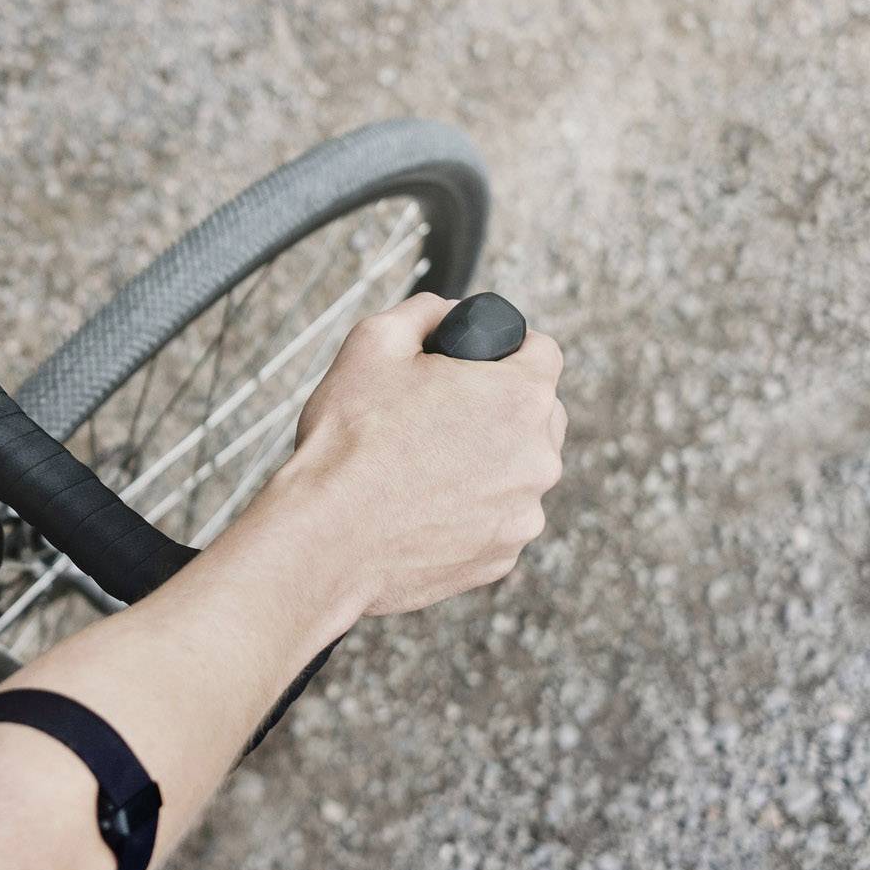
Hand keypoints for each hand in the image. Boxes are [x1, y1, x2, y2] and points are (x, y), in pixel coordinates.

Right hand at [260, 292, 566, 619]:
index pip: (543, 351)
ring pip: (518, 471)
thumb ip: (425, 312)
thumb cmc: (348, 441)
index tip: (475, 362)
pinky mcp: (503, 557)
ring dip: (485, 462)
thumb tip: (446, 313)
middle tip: (438, 415)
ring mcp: (525, 513)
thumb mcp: (373, 343)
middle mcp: (539, 457)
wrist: (326, 538)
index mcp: (519, 396)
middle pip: (539, 415)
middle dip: (499, 408)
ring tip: (420, 467)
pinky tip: (420, 507)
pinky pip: (497, 519)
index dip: (506, 349)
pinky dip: (470, 511)